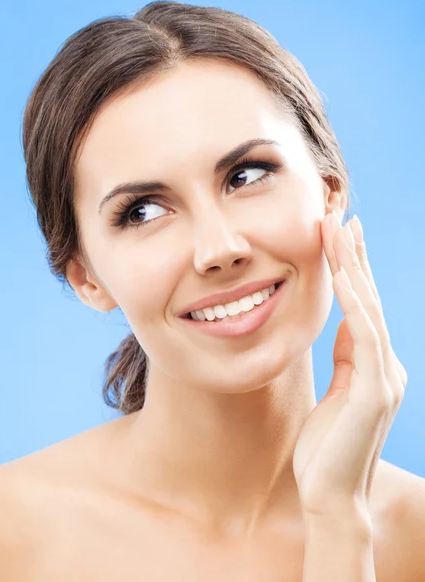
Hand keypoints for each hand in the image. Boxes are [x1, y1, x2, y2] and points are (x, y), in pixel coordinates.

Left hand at [292, 211, 407, 522]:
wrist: (330, 496)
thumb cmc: (326, 447)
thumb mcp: (336, 392)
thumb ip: (345, 358)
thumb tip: (347, 323)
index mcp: (373, 365)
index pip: (361, 307)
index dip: (351, 270)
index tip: (339, 236)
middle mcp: (385, 365)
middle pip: (367, 299)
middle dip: (353, 257)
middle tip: (342, 216)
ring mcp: (384, 377)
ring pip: (367, 309)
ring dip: (352, 267)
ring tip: (339, 229)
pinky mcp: (375, 391)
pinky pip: (364, 336)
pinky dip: (353, 302)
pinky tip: (341, 274)